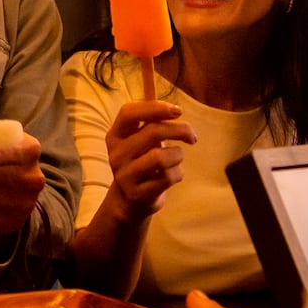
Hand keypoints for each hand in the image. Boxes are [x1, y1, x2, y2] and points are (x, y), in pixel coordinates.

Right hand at [103, 101, 195, 217]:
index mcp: (115, 135)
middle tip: (192, 136)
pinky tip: (173, 174)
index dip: (154, 108)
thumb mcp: (139, 141)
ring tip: (176, 158)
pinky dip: (178, 173)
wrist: (129, 199)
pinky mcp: (138, 194)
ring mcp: (125, 175)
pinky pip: (168, 177)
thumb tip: (175, 111)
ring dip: (178, 155)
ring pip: (161, 156)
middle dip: (180, 130)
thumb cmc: (141, 161)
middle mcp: (116, 154)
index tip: (178, 111)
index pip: (128, 112)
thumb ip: (152, 124)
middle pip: (153, 132)